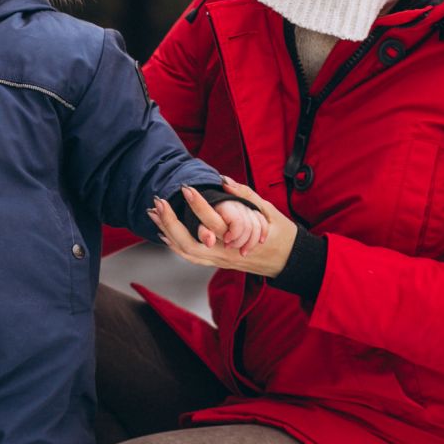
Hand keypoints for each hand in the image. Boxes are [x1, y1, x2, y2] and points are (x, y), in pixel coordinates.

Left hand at [150, 178, 297, 277]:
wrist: (289, 261)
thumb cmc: (281, 234)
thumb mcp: (268, 210)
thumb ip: (245, 195)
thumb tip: (223, 180)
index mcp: (239, 237)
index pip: (213, 220)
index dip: (197, 204)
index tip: (185, 187)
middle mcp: (226, 252)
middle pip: (191, 241)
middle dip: (171, 221)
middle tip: (159, 202)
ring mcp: (220, 260)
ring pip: (187, 251)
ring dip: (168, 232)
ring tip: (154, 214)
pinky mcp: (217, 263)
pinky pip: (191, 257)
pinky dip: (175, 245)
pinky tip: (164, 233)